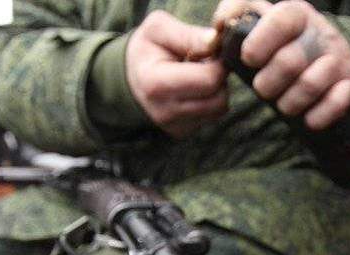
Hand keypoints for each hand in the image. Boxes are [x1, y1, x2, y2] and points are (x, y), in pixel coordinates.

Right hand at [126, 11, 227, 137]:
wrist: (130, 76)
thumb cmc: (147, 49)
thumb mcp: (158, 29)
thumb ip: (187, 34)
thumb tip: (214, 41)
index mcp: (156, 84)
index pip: (209, 80)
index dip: (217, 62)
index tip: (206, 52)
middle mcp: (164, 112)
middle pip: (218, 99)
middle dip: (219, 77)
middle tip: (204, 63)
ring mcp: (173, 126)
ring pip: (219, 109)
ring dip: (216, 89)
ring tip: (197, 75)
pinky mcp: (182, 131)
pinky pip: (212, 116)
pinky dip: (210, 100)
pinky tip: (194, 89)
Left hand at [214, 0, 349, 129]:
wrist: (324, 57)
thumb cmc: (280, 43)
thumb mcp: (259, 21)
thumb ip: (235, 15)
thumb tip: (219, 27)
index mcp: (297, 13)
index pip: (281, 20)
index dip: (260, 43)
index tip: (248, 59)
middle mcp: (321, 32)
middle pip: (290, 61)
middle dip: (268, 84)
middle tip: (262, 90)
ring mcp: (339, 57)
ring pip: (310, 85)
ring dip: (289, 103)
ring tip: (282, 106)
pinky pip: (337, 103)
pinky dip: (318, 116)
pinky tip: (307, 120)